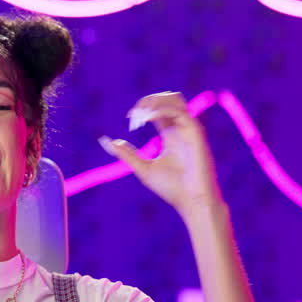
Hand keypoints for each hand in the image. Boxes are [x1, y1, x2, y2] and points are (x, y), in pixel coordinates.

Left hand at [98, 92, 223, 215]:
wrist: (193, 202)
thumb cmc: (172, 189)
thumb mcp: (143, 168)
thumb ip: (126, 154)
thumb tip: (106, 141)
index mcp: (170, 135)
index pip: (158, 109)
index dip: (143, 107)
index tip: (130, 117)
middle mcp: (181, 129)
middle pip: (168, 98)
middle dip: (149, 100)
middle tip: (135, 114)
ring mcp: (189, 129)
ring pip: (176, 99)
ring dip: (156, 100)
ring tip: (142, 113)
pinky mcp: (195, 133)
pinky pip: (179, 112)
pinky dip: (162, 110)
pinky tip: (148, 118)